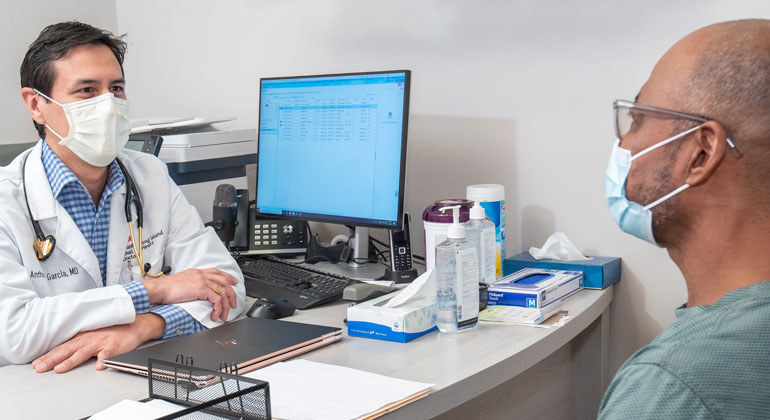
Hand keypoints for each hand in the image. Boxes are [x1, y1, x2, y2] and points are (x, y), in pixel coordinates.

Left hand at [31, 313, 164, 372]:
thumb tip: (62, 353)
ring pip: (83, 353)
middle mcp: (88, 339)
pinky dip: (103, 360)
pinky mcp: (113, 346)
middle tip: (40, 368)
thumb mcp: (91, 334)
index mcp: (82, 337)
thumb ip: (78, 343)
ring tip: (61, 369)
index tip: (36, 364)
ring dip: (71, 361)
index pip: (61, 347)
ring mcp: (100, 343)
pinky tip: (99, 366)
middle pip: (67, 350)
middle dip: (52, 360)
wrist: (133, 325)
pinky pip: (108, 354)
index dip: (48, 356)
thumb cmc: (111, 331)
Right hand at [142, 268, 237, 321]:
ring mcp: (202, 281)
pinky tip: (215, 315)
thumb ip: (191, 284)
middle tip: (233, 304)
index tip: (233, 283)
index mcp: (197, 272)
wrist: (159, 289)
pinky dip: (218, 309)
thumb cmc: (166, 288)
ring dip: (225, 306)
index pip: (217, 272)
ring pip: (222, 292)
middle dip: (231, 294)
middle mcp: (201, 275)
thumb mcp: (182, 282)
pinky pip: (216, 300)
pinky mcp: (201, 289)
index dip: (228, 277)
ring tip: (224, 315)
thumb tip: (196, 292)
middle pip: (224, 282)